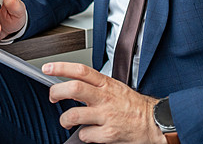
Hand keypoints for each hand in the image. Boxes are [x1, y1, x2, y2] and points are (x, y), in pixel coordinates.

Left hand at [44, 62, 166, 143]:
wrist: (154, 122)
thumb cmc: (134, 106)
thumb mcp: (116, 88)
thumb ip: (97, 86)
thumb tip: (74, 84)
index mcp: (107, 84)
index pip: (81, 70)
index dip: (61, 67)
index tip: (48, 68)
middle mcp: (105, 98)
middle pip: (74, 88)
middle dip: (56, 92)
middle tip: (53, 97)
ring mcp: (106, 116)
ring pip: (74, 115)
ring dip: (65, 119)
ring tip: (66, 121)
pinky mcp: (108, 134)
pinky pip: (85, 135)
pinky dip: (84, 135)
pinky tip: (89, 133)